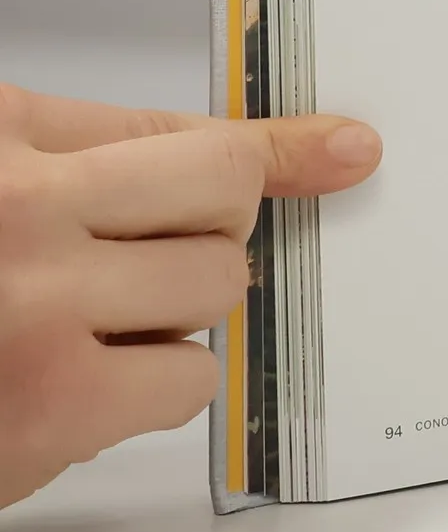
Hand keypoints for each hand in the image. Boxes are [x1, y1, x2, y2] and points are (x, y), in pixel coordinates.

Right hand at [0, 86, 380, 508]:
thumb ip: (83, 153)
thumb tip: (237, 160)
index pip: (177, 125)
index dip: (267, 146)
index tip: (333, 147)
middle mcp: (20, 207)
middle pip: (222, 194)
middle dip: (204, 232)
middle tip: (144, 261)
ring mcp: (37, 307)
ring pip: (215, 287)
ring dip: (174, 313)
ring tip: (87, 322)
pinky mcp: (49, 407)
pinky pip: (186, 378)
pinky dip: (156, 387)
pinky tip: (83, 381)